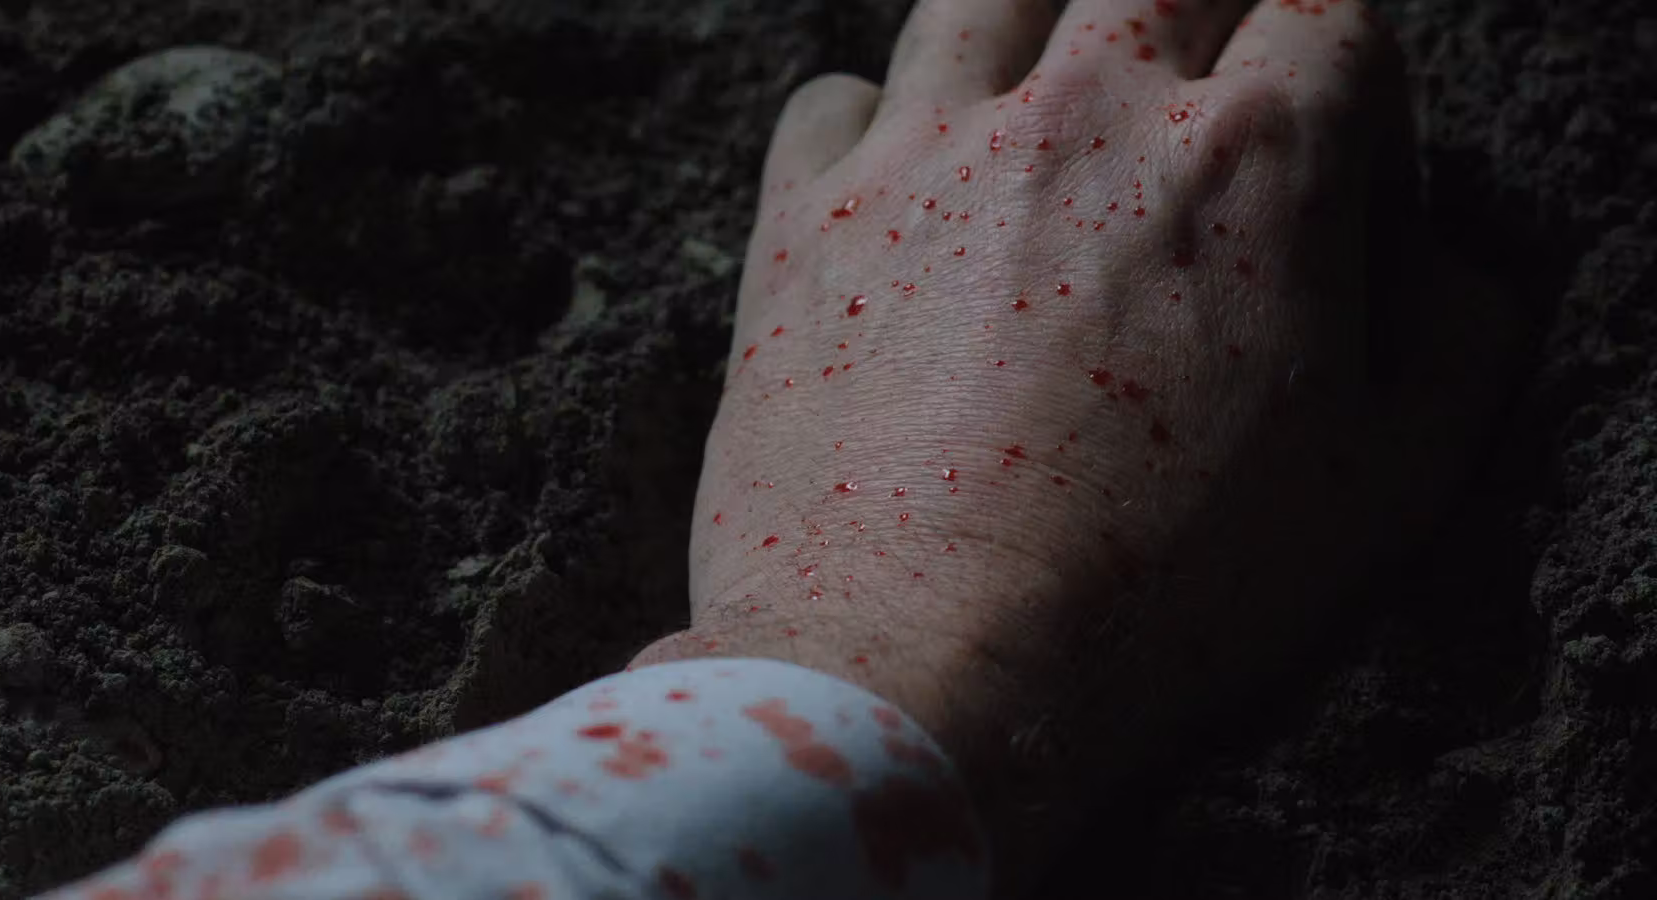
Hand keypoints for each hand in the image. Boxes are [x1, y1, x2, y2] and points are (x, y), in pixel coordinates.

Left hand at [633, 0, 1441, 888]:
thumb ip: (1458, 338)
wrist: (921, 667)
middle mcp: (1087, 112)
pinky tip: (896, 199)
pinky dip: (871, 124)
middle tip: (1182, 120)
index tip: (1326, 160)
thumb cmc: (1163, 601)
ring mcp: (930, 151)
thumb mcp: (1384, 490)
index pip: (1329, 8)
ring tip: (1042, 119)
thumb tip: (1459, 263)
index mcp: (1253, 159)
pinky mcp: (806, 216)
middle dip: (1194, 18)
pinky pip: (832, 97)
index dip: (1343, 75)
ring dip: (1031, 32)